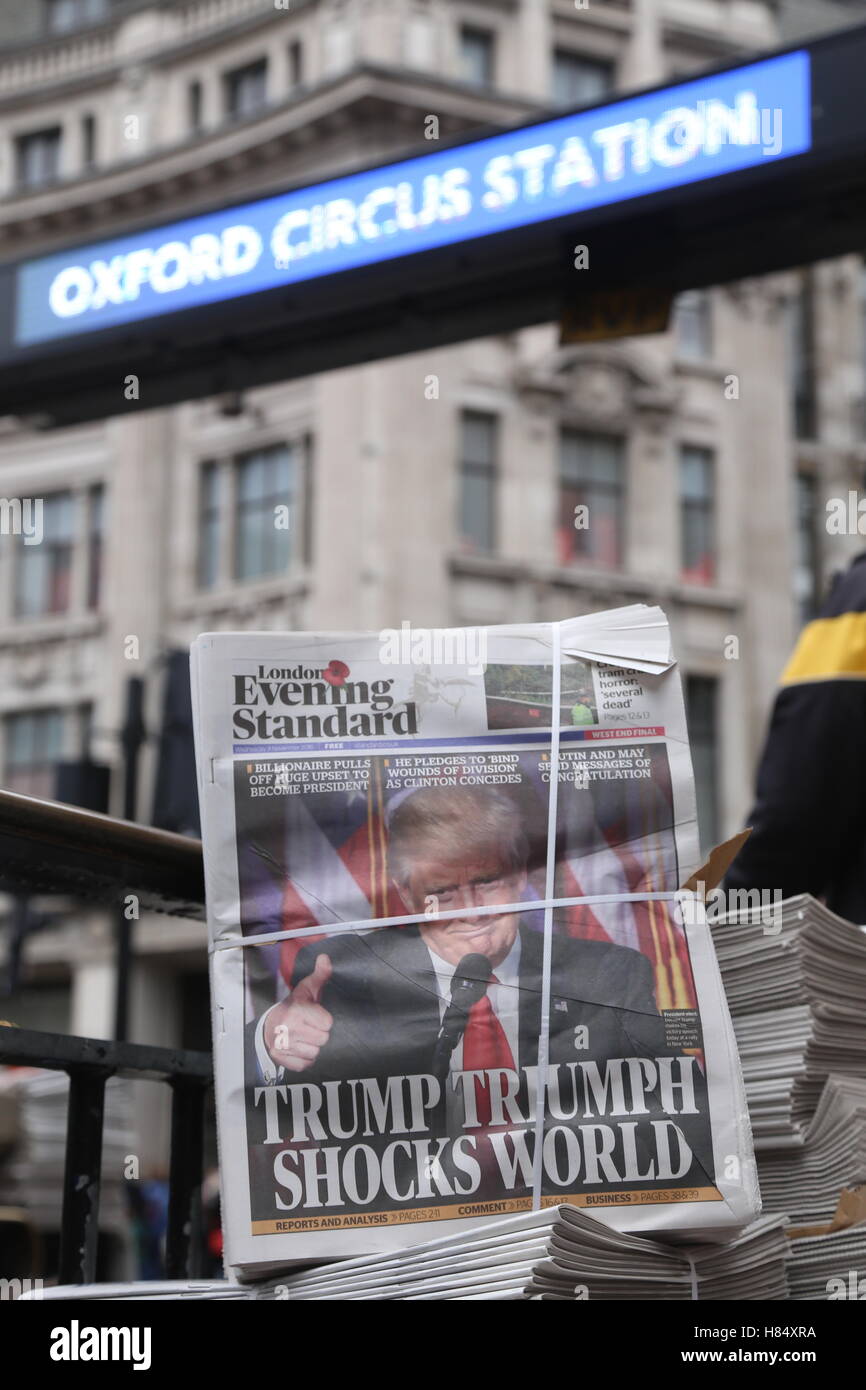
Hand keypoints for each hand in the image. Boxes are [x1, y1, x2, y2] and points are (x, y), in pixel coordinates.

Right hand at [264, 954, 332, 1073]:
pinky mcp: (281, 1058)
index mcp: (297, 1010)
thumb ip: (320, 975)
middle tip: (310, 1027)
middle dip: (319, 1034)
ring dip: (312, 1046)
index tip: (315, 1016)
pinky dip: (304, 1058)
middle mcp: (288, 1028)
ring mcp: (283, 1045)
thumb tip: (325, 958)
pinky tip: (299, 1047)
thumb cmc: (295, 1006)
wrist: (270, 1024)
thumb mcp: (307, 989)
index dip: (324, 1020)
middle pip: (323, 1039)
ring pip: (315, 1053)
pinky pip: (305, 1064)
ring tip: (304, 1037)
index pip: (327, 1023)